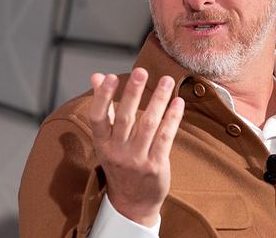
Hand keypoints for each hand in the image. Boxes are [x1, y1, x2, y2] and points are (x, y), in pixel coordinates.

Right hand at [87, 68, 184, 226]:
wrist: (132, 203)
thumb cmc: (119, 163)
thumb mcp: (106, 139)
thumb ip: (104, 106)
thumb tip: (97, 76)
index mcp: (102, 143)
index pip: (98, 117)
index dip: (103, 97)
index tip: (110, 77)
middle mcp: (117, 152)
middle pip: (125, 118)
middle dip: (133, 93)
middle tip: (141, 71)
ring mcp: (137, 160)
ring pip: (148, 125)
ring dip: (158, 100)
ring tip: (166, 80)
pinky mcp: (156, 166)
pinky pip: (166, 137)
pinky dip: (172, 118)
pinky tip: (178, 102)